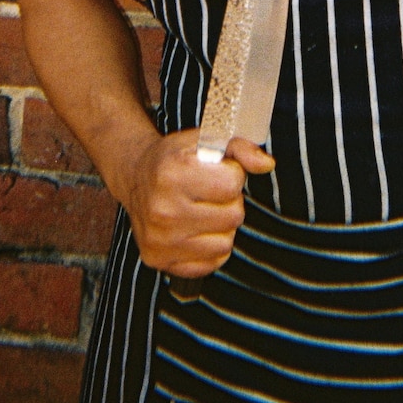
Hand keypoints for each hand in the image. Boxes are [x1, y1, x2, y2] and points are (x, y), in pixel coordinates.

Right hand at [122, 127, 273, 277]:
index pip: (232, 183)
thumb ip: (240, 147)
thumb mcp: (204, 139)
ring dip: (222, 227)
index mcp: (173, 173)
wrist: (135, 176)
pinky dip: (210, 247)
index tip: (217, 171)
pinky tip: (196, 229)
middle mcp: (162, 209)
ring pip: (225, 243)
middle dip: (229, 201)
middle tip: (210, 192)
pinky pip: (211, 263)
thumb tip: (267, 164)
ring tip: (204, 210)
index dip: (232, 174)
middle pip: (233, 215)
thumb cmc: (174, 158)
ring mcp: (160, 239)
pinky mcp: (159, 260)